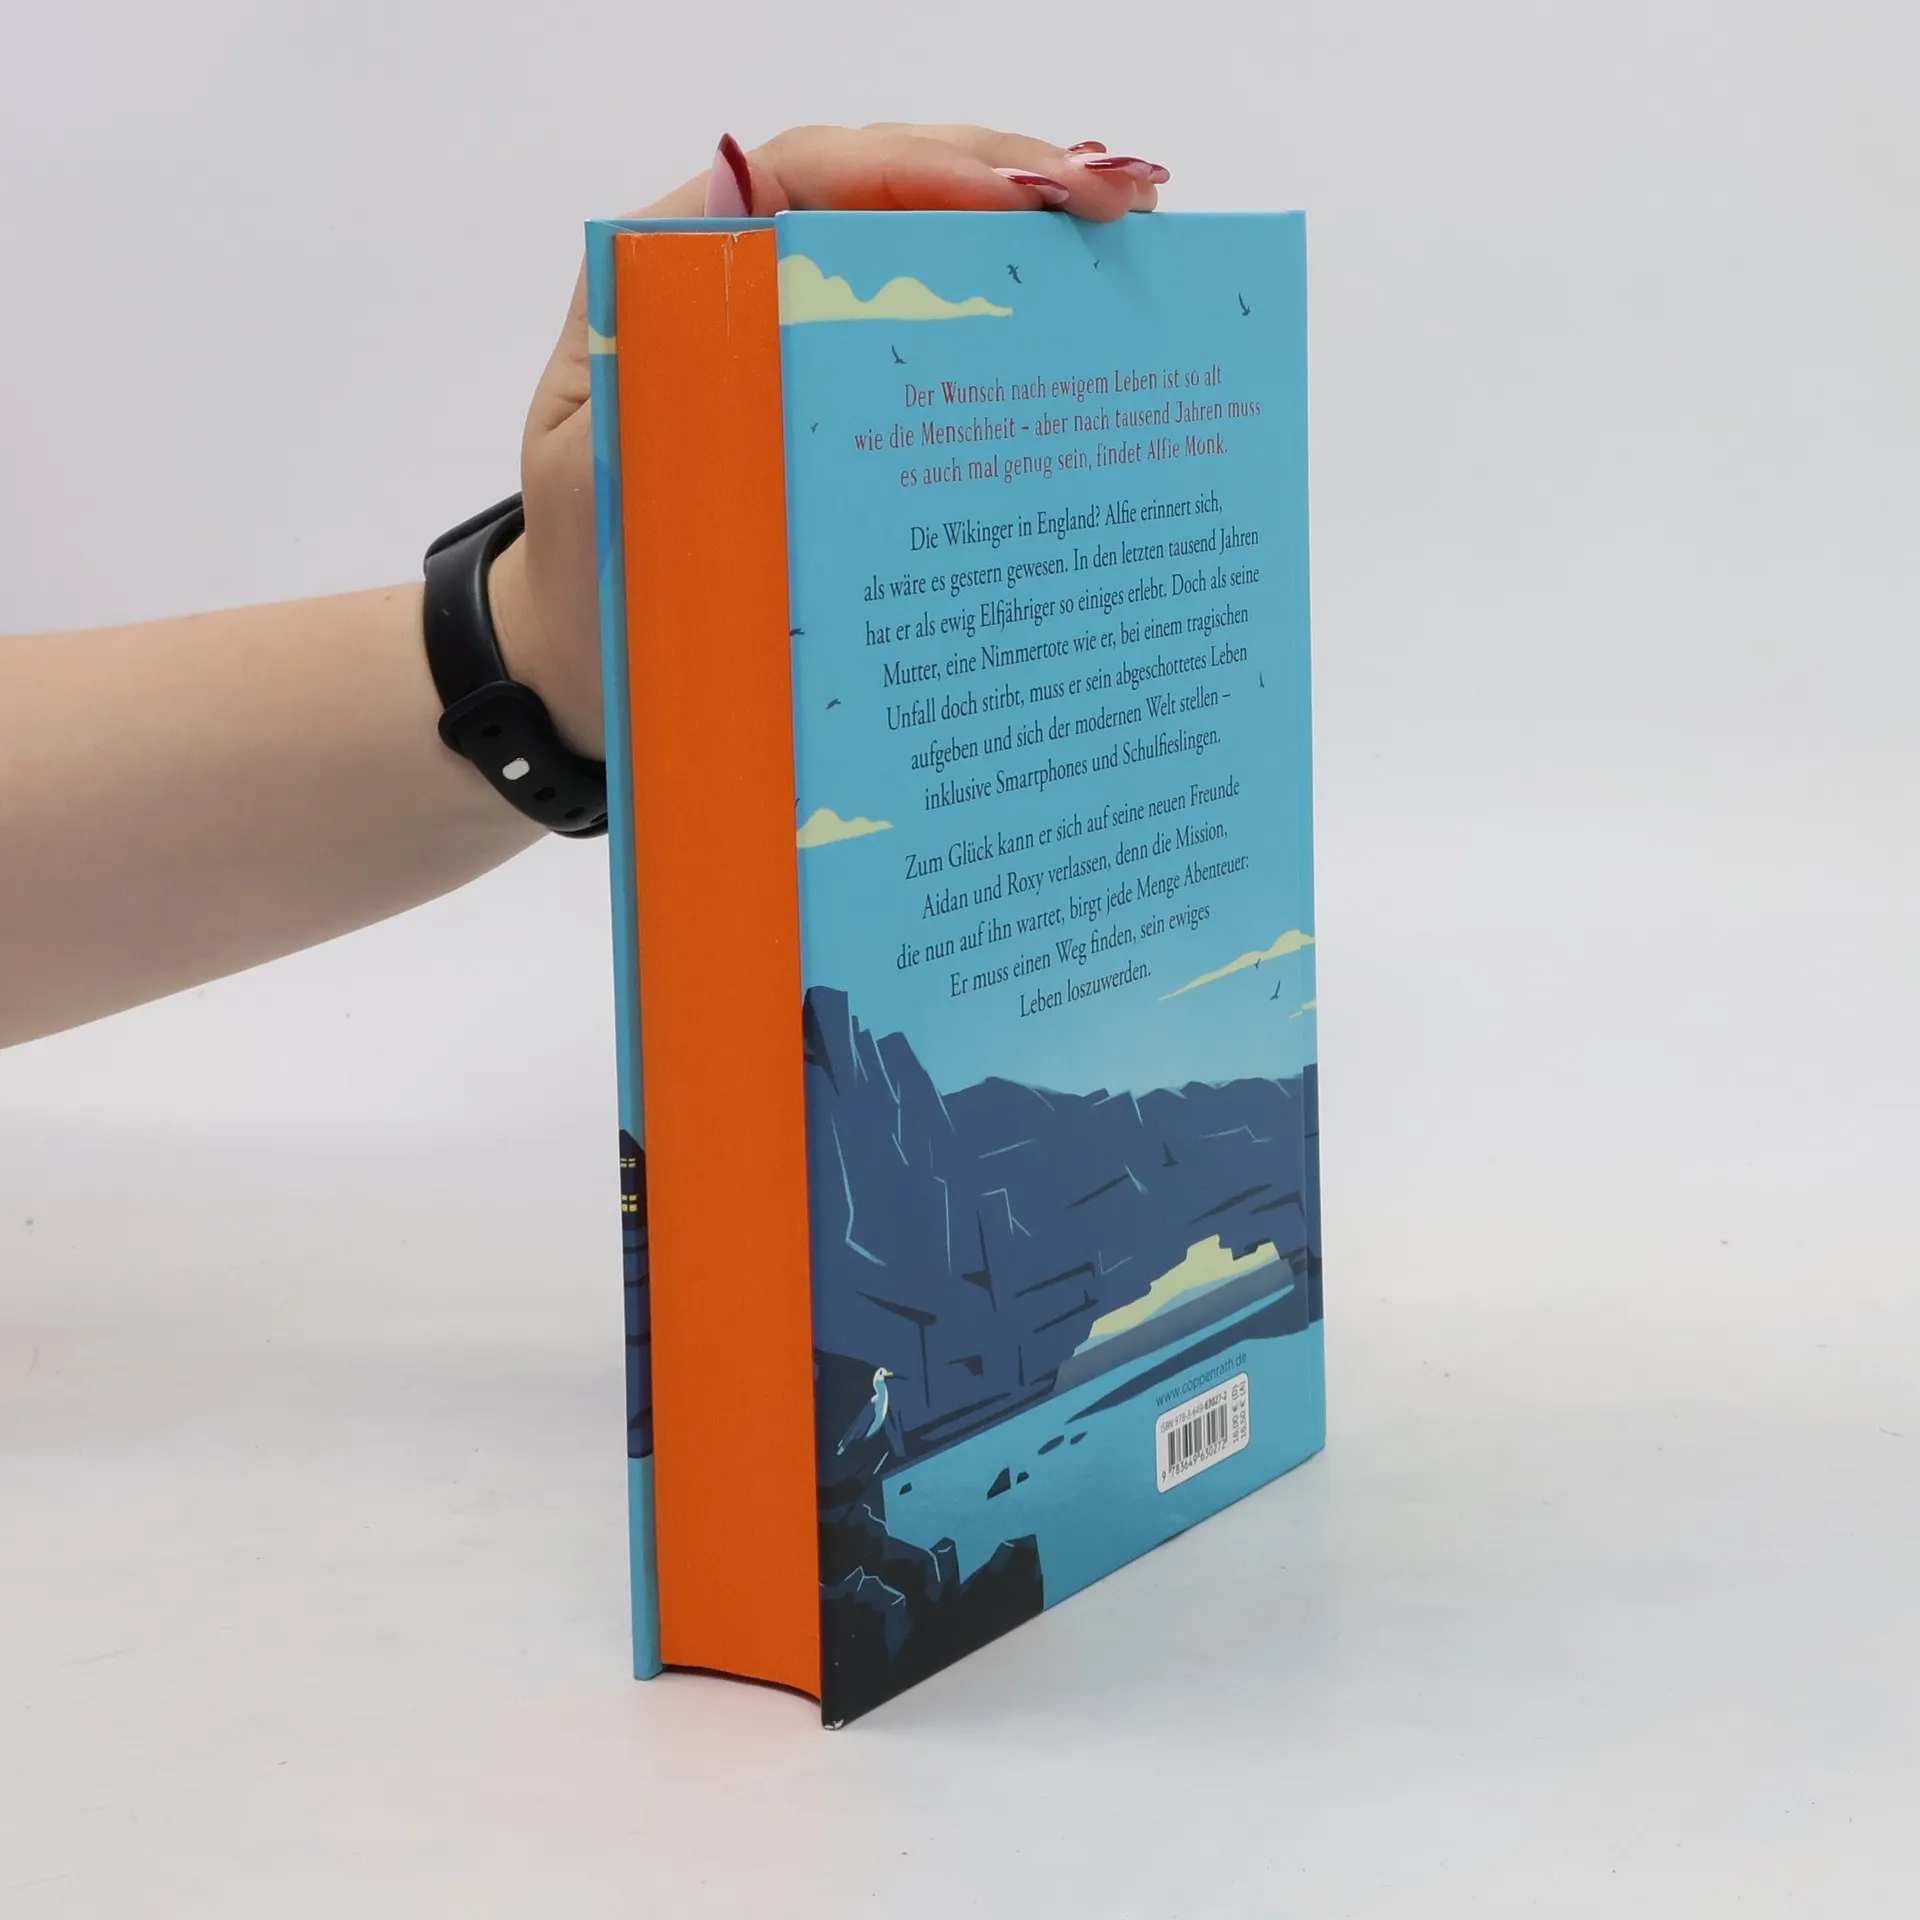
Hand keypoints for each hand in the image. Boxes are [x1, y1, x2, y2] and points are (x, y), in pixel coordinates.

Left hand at [489, 125, 1169, 754]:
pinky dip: (1007, 321)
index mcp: (674, 277)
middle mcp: (744, 284)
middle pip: (884, 188)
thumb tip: (731, 207)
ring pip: (921, 249)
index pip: (804, 176)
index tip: (1017, 202)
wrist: (590, 666)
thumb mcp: (594, 468)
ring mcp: (801, 339)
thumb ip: (645, 353)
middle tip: (1117, 205)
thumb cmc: (586, 580)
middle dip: (1006, 179)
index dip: (917, 170)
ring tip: (1130, 233)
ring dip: (1025, 237)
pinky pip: (927, 339)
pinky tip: (1084, 317)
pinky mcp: (841, 406)